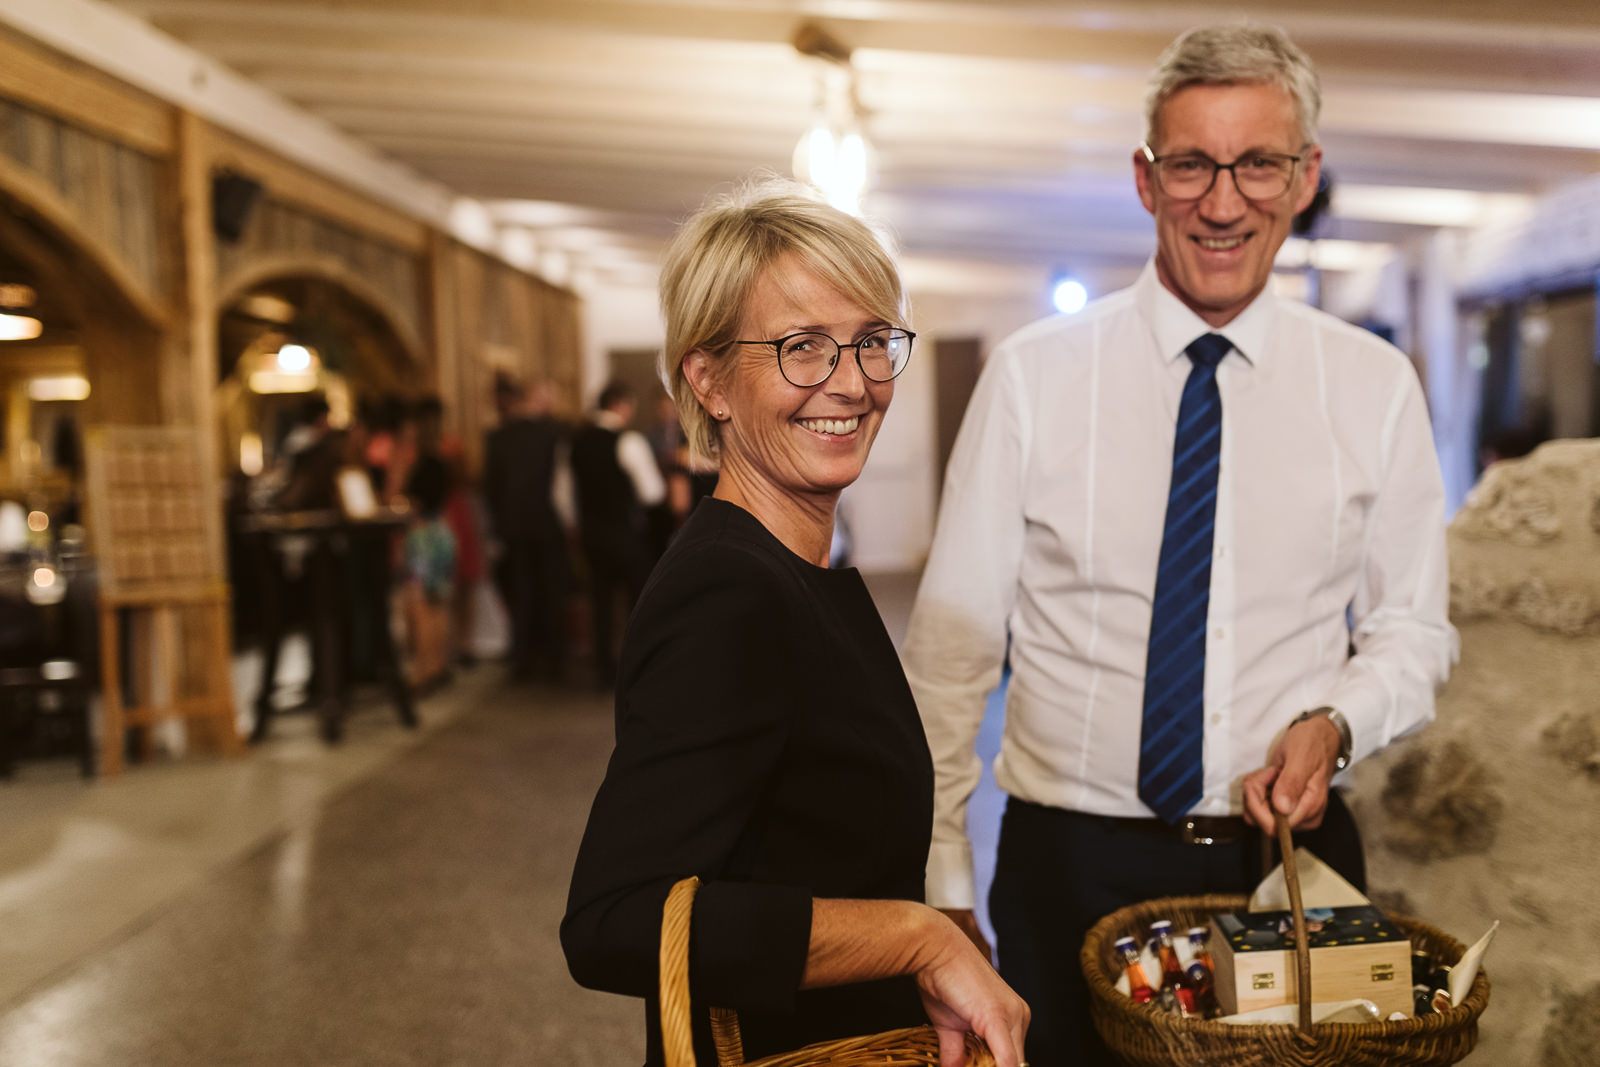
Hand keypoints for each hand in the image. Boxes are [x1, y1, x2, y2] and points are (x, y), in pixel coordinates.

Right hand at [913, 911, 1029, 1066]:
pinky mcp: (998, 1018)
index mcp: (1013, 1016)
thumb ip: (956, 1051)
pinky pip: (1006, 1062)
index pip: (1012, 1059)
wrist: (933, 949)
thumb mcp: (949, 1025)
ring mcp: (1013, 1016)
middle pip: (1014, 1063)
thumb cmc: (940, 978)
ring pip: (1012, 1064)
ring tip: (965, 1065)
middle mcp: (1020, 1016)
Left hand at [1242, 715, 1341, 831]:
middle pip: (1261, 820)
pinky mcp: (1283, 808)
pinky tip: (1271, 776)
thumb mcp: (1301, 757)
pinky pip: (1258, 806)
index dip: (1259, 803)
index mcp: (1310, 809)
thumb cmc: (1312, 744)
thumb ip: (1292, 783)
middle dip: (1256, 793)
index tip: (1267, 776)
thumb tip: (1282, 809)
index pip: (1274, 826)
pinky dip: (1257, 789)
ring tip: (1273, 772)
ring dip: (1256, 789)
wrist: (1318, 737)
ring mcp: (1292, 814)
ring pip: (1256, 813)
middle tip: (1270, 771)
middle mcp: (1302, 817)